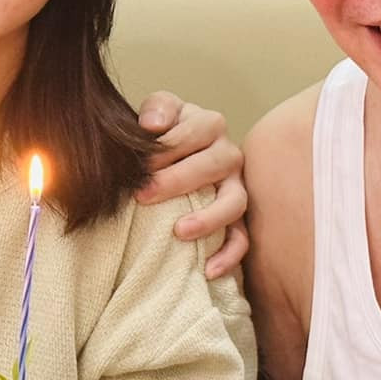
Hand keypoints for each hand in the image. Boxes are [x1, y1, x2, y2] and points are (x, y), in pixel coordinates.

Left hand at [135, 92, 248, 279]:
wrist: (168, 156)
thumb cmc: (160, 135)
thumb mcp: (158, 112)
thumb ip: (157, 108)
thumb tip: (152, 125)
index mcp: (209, 124)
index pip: (195, 131)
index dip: (167, 147)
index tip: (139, 166)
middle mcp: (228, 154)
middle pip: (214, 165)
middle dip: (178, 180)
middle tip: (144, 196)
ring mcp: (236, 187)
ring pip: (235, 203)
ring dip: (209, 218)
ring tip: (178, 232)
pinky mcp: (237, 218)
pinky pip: (241, 239)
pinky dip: (228, 256)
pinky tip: (208, 271)